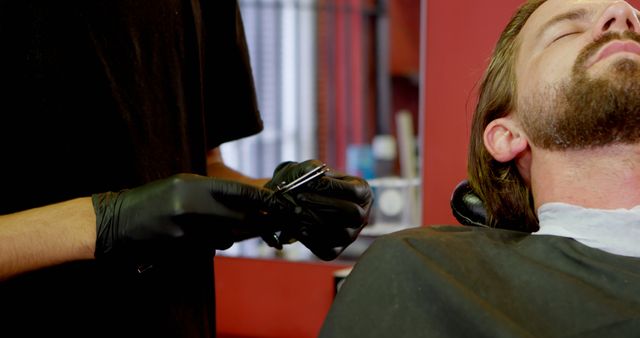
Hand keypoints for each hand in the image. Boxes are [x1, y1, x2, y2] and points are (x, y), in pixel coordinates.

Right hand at [93, 174, 278, 263]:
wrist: (118, 222)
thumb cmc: (154, 199)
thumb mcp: (182, 183)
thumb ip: (213, 190)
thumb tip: (248, 199)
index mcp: (193, 187)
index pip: (239, 192)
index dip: (262, 199)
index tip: (277, 203)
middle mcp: (192, 210)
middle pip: (240, 218)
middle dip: (255, 220)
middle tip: (265, 220)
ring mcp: (188, 233)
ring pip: (227, 237)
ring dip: (231, 233)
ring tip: (214, 224)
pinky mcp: (183, 251)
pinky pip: (211, 248)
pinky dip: (213, 243)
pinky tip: (199, 235)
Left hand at [265, 160, 372, 259]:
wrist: (293, 200)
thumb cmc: (306, 182)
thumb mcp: (311, 169)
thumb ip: (313, 170)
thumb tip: (315, 182)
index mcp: (362, 192)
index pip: (356, 191)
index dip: (333, 187)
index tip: (310, 183)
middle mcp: (361, 215)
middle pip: (352, 213)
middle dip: (324, 205)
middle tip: (300, 197)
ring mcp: (350, 235)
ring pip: (342, 234)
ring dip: (315, 221)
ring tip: (295, 210)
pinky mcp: (335, 250)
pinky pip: (328, 250)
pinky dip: (311, 239)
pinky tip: (298, 227)